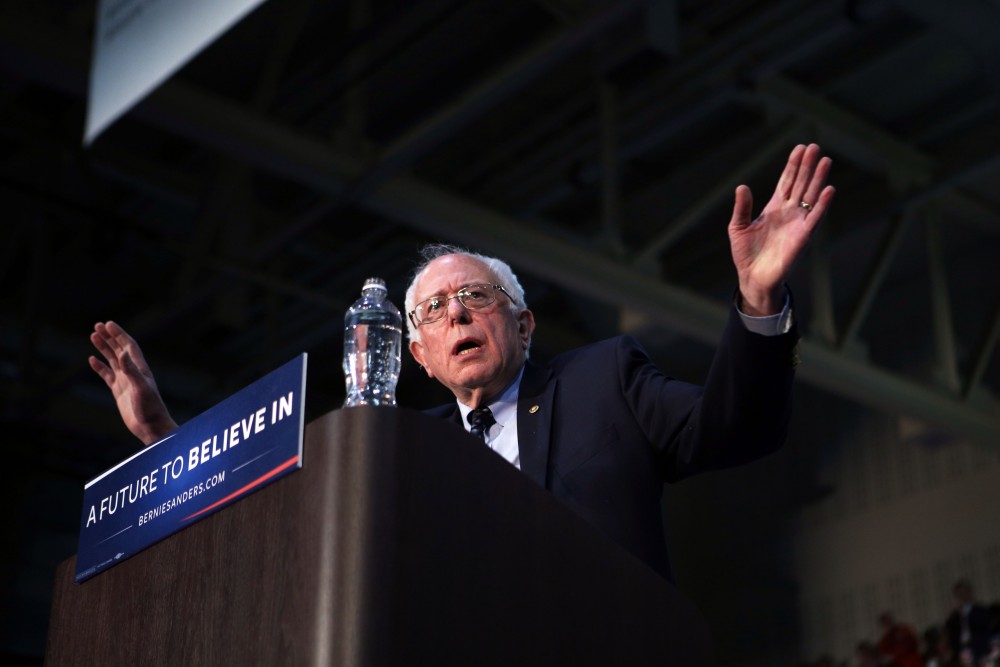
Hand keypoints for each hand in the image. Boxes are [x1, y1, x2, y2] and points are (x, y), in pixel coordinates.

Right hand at [89, 321, 176, 444]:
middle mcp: (133, 372)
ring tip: (93, 336)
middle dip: (109, 337)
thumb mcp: (140, 388)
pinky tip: (92, 359)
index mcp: (140, 368)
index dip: (119, 334)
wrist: (151, 427)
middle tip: (97, 325)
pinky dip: (99, 367)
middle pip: (119, 349)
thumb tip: (122, 354)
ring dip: (103, 348)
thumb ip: (131, 371)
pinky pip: (107, 375)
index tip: (108, 324)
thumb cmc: (150, 409)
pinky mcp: (119, 391)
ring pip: (112, 360)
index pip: (128, 346)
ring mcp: (125, 381)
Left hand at [728, 143, 834, 314]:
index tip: (800, 148)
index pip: (786, 181)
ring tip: (825, 160)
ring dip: (818, 179)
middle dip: (807, 166)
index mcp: (773, 208)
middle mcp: (788, 212)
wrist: (753, 278)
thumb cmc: (746, 254)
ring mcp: (797, 223)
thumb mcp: (737, 227)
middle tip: (815, 147)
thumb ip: (742, 208)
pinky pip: (815, 217)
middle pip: (801, 184)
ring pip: (810, 196)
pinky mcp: (803, 236)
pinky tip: (829, 189)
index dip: (793, 165)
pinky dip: (822, 204)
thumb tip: (742, 186)